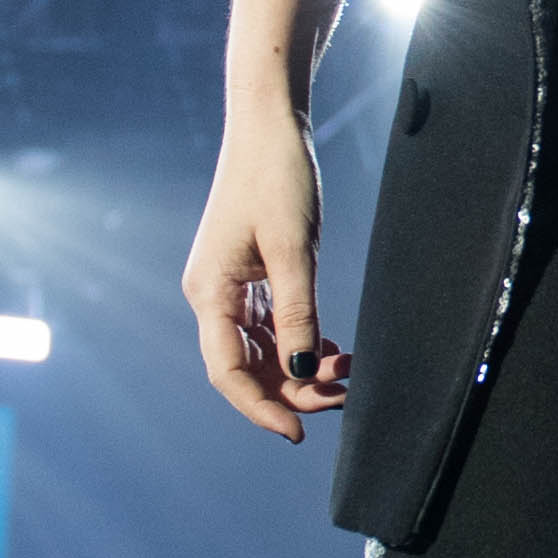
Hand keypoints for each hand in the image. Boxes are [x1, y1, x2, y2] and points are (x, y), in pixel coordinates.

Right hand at [185, 101, 346, 441]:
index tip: (297, 432)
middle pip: (246, 368)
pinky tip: (333, 351)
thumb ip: (297, 312)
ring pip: (262, 351)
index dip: (261, 407)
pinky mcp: (250, 276)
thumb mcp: (295, 248)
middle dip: (292, 390)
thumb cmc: (277, 176)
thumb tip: (299, 369)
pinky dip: (301, 344)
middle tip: (343, 396)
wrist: (269, 124)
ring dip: (301, 369)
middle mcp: (212, 296)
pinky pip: (272, 328)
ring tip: (347, 372)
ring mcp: (230, 287)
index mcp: (210, 293)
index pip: (228, 372)